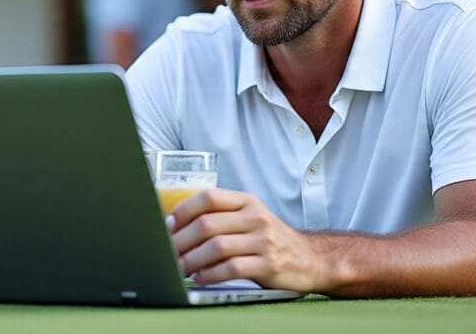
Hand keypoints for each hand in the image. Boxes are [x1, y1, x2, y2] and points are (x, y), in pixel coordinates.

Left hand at [167, 188, 323, 291]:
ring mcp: (263, 241)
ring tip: (179, 267)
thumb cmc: (269, 239)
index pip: (209, 197)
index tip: (167, 224)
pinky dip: (210, 274)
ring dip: (192, 259)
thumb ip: (221, 216)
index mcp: (247, 201)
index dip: (184, 209)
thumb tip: (176, 224)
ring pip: (217, 247)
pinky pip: (231, 269)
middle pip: (208, 224)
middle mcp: (255, 217)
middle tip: (167, 252)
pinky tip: (200, 278)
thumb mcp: (250, 217)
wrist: (309, 259)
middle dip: (181, 240)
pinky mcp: (268, 265)